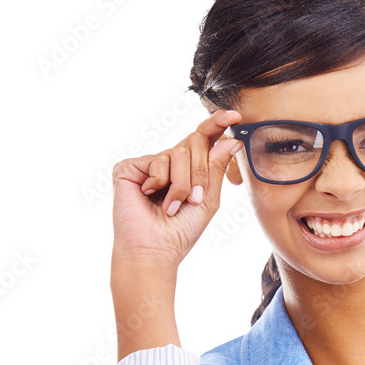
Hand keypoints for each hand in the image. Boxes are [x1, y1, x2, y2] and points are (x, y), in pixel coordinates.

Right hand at [110, 108, 243, 267]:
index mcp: (189, 169)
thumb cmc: (181, 230)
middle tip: (196, 199)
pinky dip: (160, 182)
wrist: (155, 249)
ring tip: (172, 206)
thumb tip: (230, 140)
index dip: (216, 125)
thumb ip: (216, 168)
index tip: (234, 116)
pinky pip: (157, 160)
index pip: (203, 139)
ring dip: (182, 183)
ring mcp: (149, 163)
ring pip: (177, 152)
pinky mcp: (129, 167)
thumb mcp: (208, 198)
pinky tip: (150, 196)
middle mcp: (169, 162)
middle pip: (194, 142)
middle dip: (200, 172)